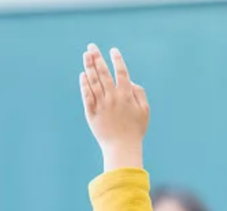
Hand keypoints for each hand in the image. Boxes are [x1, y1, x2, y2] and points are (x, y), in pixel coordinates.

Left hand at [80, 44, 148, 171]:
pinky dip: (84, 84)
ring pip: (93, 81)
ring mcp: (101, 104)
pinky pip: (86, 96)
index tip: (113, 50)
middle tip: (91, 47)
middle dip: (97, 58)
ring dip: (89, 66)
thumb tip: (131, 81)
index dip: (117, 60)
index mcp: (127, 95)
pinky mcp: (92, 113)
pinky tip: (82, 75)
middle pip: (103, 73)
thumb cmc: (135, 130)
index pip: (122, 72)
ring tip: (85, 55)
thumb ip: (139, 93)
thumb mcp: (144, 111)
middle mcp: (113, 97)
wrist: (121, 148)